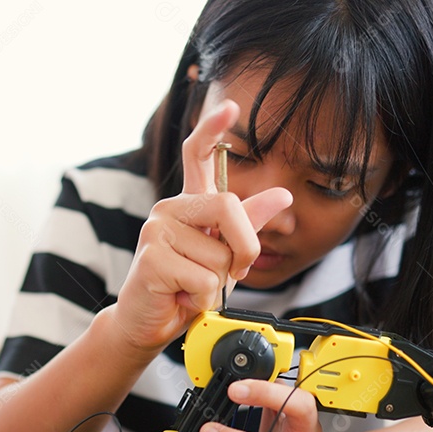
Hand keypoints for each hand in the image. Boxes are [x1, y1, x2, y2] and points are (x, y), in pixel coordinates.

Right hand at [110, 100, 291, 353]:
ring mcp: (156, 230)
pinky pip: (202, 279)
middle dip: (244, 249)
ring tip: (192, 288)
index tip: (230, 107)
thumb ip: (249, 224)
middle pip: (228, 207)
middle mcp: (170, 210)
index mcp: (189, 205)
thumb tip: (282, 194)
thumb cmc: (184, 287)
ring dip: (216, 285)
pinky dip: (201, 299)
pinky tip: (182, 298)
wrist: (149, 323)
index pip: (196, 156)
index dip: (212, 129)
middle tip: (231, 273)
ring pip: (219, 256)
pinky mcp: (150, 258)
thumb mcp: (225, 255)